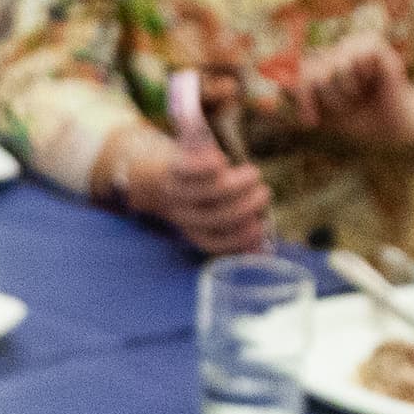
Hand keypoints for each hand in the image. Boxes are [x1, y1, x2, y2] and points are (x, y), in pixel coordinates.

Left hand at [115, 131, 272, 254]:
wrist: (148, 172)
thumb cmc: (192, 194)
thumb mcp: (208, 214)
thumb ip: (233, 231)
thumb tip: (262, 252)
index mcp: (191, 229)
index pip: (213, 242)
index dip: (238, 239)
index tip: (260, 227)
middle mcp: (182, 214)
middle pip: (216, 216)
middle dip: (246, 206)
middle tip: (264, 193)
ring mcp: (177, 191)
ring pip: (210, 192)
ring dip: (238, 184)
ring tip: (254, 174)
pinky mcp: (172, 167)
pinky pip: (192, 169)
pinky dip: (209, 165)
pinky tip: (223, 161)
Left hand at [296, 34, 413, 156]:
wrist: (393, 128)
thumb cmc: (358, 118)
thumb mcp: (323, 112)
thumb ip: (300, 98)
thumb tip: (275, 91)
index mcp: (316, 66)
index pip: (297, 73)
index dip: (302, 97)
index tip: (311, 122)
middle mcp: (331, 52)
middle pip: (313, 71)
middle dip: (329, 99)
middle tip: (347, 107)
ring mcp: (351, 45)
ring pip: (335, 66)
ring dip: (348, 90)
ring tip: (361, 94)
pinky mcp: (372, 44)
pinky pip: (357, 57)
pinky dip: (363, 75)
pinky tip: (373, 80)